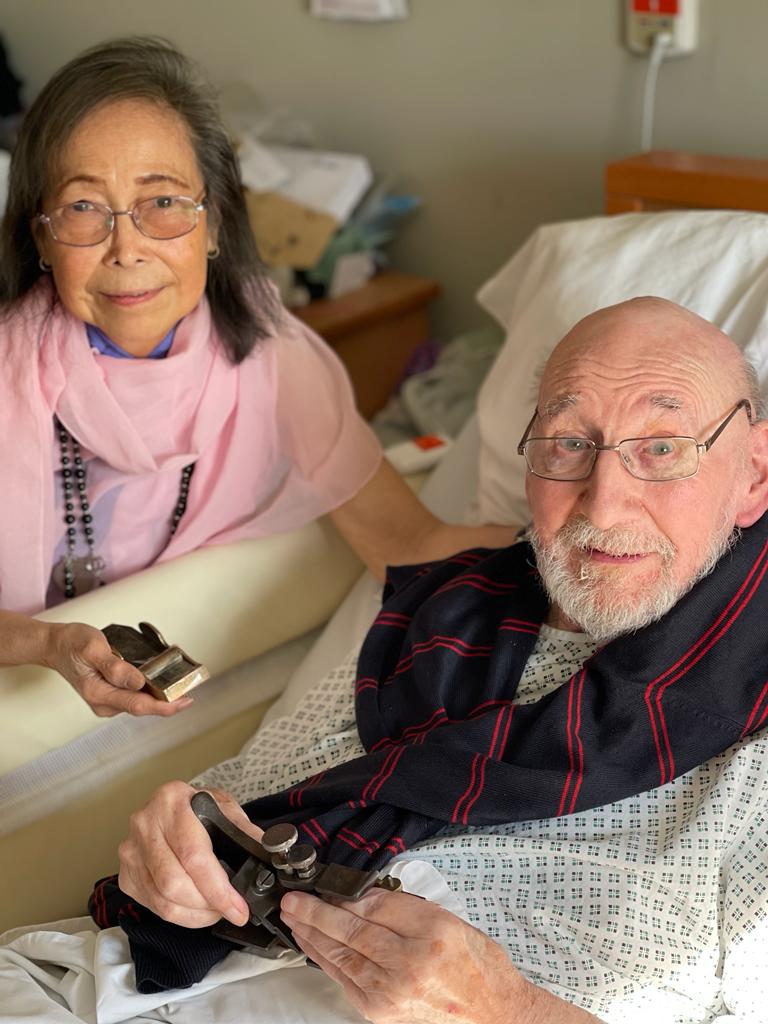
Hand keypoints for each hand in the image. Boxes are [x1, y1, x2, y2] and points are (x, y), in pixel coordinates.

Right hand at [44, 621, 192, 716]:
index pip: (138, 706)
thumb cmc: (72, 645)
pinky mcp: (113, 694)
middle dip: (168, 699)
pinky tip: (162, 677)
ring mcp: (109, 700)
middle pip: (144, 706)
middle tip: (191, 687)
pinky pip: (136, 694)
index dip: (164, 706)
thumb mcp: (93, 648)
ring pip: (142, 701)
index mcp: (99, 695)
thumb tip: (138, 682)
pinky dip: (151, 687)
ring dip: (161, 693)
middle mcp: (105, 703)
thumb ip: (115, 667)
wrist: (56, 646)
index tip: (184, 701)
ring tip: (181, 680)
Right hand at [118, 781, 262, 927]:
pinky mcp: (125, 873)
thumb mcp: (226, 809)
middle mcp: (145, 823)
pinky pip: (152, 906)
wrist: (171, 806)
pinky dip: (179, 915)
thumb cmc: (200, 809)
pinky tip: (195, 908)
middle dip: (207, 906)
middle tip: (228, 910)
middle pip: (174, 884)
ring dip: (194, 915)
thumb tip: (269, 858)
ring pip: (162, 901)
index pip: (194, 856)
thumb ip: (245, 832)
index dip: (219, 890)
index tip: (238, 908)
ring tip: (214, 910)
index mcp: (173, 800)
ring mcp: (130, 849)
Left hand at [279, 887, 533, 1023]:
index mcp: (430, 933)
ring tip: (293, 918)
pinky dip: (325, 960)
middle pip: (353, 932)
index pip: (376, 906)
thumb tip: (362, 897)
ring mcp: (392, 992)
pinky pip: (345, 980)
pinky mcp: (381, 1012)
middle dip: (317, 913)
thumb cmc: (477, 965)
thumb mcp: (449, 919)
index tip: (323, 885)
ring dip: (313, 935)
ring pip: (342, 957)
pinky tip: (313, 945)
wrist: (493, 1015)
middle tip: (293, 899)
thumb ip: (404, 907)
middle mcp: (409, 964)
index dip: (345, 895)